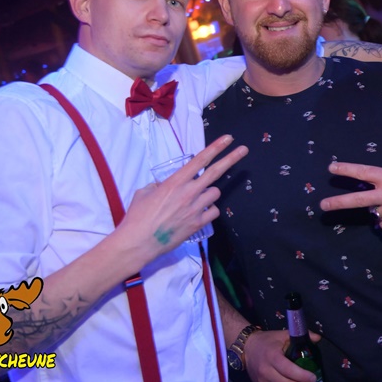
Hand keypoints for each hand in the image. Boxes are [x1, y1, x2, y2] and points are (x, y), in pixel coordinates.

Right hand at [117, 135, 247, 264]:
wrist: (139, 242)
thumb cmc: (137, 216)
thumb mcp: (144, 193)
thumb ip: (158, 185)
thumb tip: (164, 186)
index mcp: (175, 182)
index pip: (200, 160)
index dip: (216, 147)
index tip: (228, 139)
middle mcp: (189, 192)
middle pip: (215, 172)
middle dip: (231, 158)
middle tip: (244, 149)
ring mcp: (195, 208)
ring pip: (215, 193)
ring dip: (210, 193)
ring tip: (197, 198)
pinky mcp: (198, 224)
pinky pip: (213, 212)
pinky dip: (209, 210)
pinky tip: (200, 212)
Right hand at [245, 330, 320, 381]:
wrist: (247, 347)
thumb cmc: (267, 341)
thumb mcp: (282, 335)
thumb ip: (300, 336)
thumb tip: (317, 338)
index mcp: (272, 356)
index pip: (288, 369)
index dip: (301, 376)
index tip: (313, 377)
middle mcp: (266, 370)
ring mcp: (262, 380)